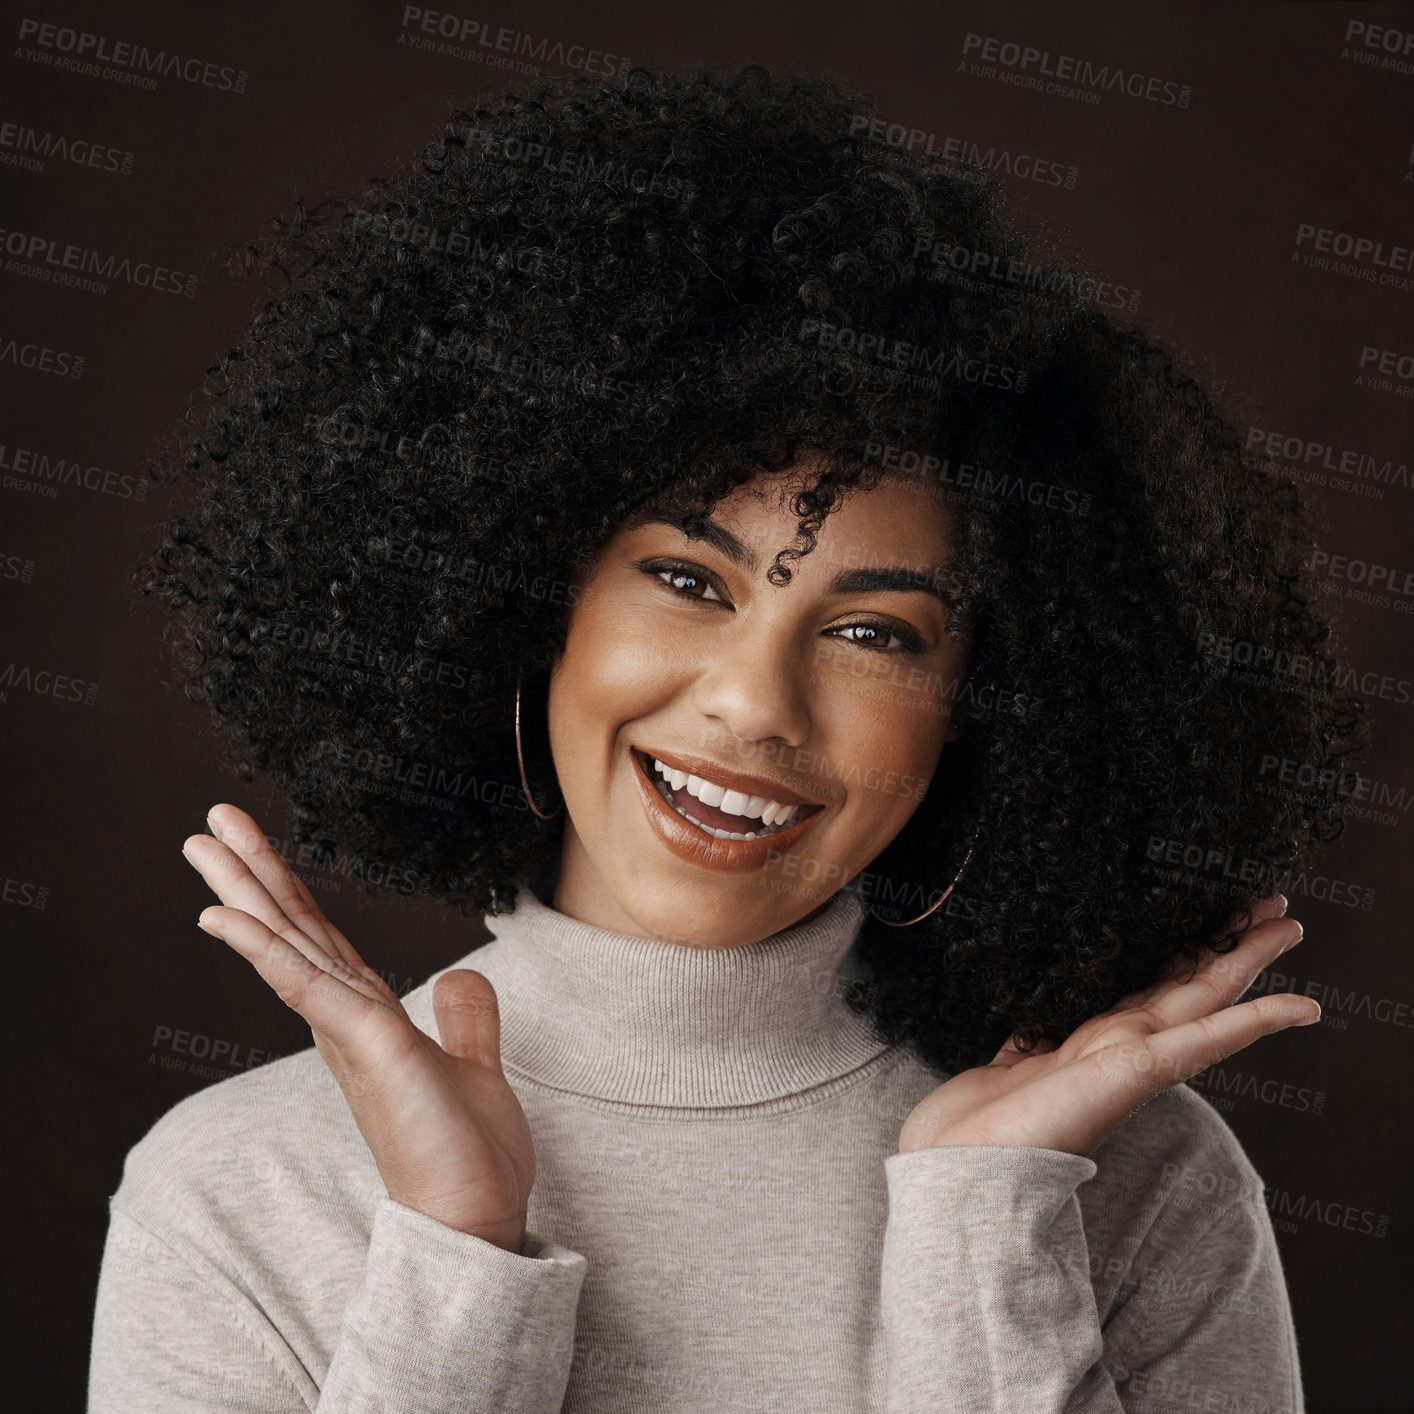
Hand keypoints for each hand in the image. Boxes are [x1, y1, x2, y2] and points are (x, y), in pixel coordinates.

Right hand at [182, 803, 535, 1253]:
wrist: (473, 1218)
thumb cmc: (465, 1155)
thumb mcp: (472, 1066)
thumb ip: (464, 1019)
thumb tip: (456, 978)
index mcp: (365, 1016)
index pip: (320, 937)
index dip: (288, 890)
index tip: (256, 847)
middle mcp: (344, 1018)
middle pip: (292, 928)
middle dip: (252, 872)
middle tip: (212, 821)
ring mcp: (347, 1030)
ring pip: (288, 943)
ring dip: (245, 890)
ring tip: (203, 843)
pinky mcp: (364, 1045)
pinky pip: (305, 985)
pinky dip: (264, 948)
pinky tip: (225, 916)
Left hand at [898, 894, 1320, 1156]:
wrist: (963, 1162)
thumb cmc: (978, 1120)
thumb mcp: (1007, 1057)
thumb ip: (1028, 1038)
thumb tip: (1024, 1020)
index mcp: (1092, 1038)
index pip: (1152, 982)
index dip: (1186, 947)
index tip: (1212, 917)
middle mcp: (1121, 1043)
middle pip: (1190, 979)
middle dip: (1231, 939)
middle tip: (1273, 901)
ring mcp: (1132, 1055)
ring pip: (1207, 995)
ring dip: (1250, 957)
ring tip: (1290, 923)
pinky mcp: (1136, 1069)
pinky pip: (1206, 1039)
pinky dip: (1256, 1021)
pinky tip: (1300, 1007)